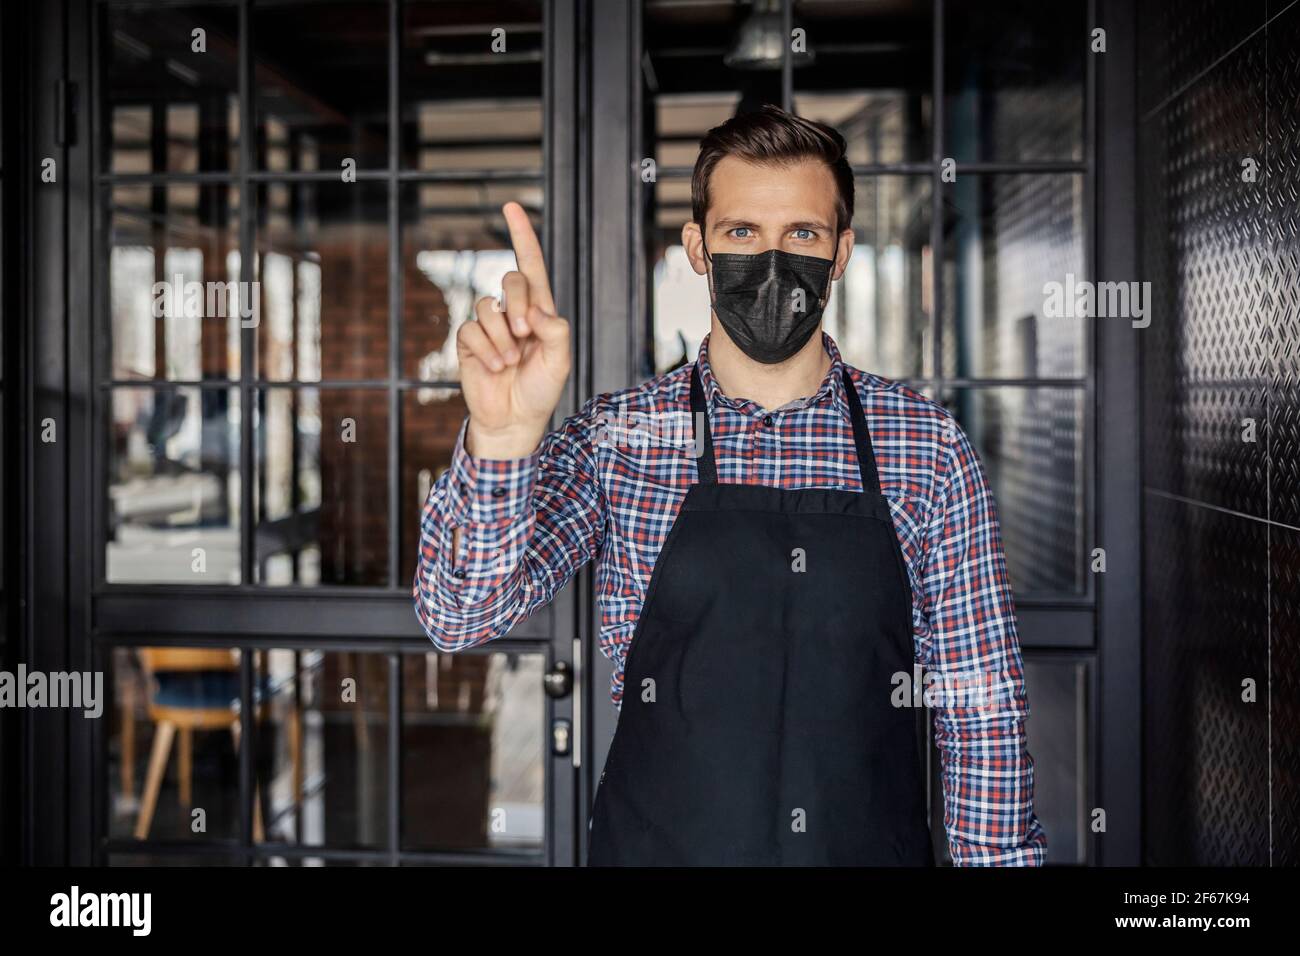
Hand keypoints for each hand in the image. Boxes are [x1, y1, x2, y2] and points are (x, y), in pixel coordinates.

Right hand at [458, 201, 570, 458]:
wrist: (514, 420)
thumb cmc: (541, 390)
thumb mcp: (560, 360)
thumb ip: (554, 329)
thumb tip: (532, 309)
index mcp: (539, 311)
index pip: (531, 265)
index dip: (522, 235)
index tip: (511, 206)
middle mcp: (513, 312)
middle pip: (511, 280)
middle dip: (518, 303)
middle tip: (524, 334)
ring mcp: (489, 326)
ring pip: (487, 306)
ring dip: (501, 337)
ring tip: (509, 362)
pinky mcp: (468, 342)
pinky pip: (471, 329)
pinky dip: (485, 350)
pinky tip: (493, 367)